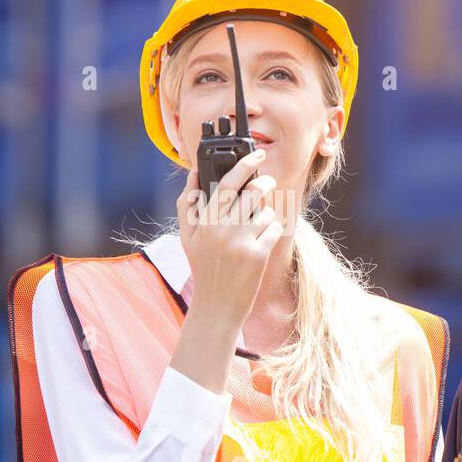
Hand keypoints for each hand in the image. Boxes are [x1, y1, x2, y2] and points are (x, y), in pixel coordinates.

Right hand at [176, 148, 281, 330]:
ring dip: (265, 215)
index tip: (257, 154)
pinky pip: (274, 229)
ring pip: (265, 211)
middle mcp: (222, 229)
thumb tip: (193, 174)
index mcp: (205, 221)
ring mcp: (241, 242)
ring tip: (256, 226)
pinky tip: (260, 244)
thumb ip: (188, 204)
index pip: (226, 183)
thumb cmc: (203, 268)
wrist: (216, 307)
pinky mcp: (258, 256)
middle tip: (266, 184)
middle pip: (252, 192)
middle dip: (264, 184)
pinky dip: (271, 232)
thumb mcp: (187, 237)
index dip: (244, 165)